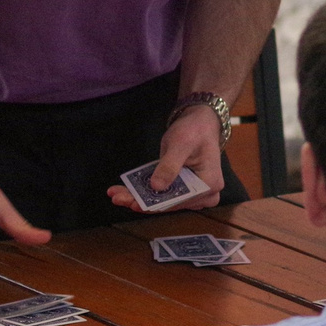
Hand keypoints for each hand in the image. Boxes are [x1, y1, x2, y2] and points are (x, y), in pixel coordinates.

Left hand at [107, 105, 225, 213]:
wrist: (201, 122)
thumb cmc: (194, 130)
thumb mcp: (180, 144)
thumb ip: (169, 166)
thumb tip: (156, 187)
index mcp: (209, 185)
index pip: (178, 200)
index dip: (154, 203)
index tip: (131, 202)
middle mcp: (206, 196)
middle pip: (170, 203)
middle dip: (142, 201)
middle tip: (117, 198)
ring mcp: (197, 195)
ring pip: (165, 201)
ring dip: (141, 198)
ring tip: (117, 195)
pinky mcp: (186, 190)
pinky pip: (166, 194)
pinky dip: (147, 193)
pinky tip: (128, 191)